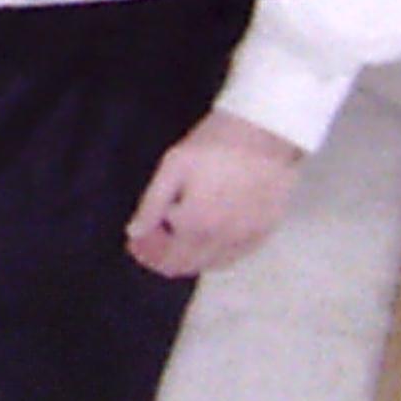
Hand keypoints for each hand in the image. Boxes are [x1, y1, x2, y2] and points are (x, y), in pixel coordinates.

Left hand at [127, 107, 301, 275]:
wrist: (264, 134)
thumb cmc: (214, 146)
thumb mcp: (172, 168)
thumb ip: (151, 205)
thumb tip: (134, 232)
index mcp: (197, 224)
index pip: (166, 258)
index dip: (146, 252)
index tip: (136, 240)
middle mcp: (224, 240)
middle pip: (188, 265)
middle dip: (164, 255)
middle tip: (152, 235)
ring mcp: (248, 239)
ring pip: (212, 264)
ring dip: (190, 255)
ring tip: (176, 233)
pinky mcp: (266, 232)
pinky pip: (235, 255)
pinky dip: (215, 252)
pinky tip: (205, 235)